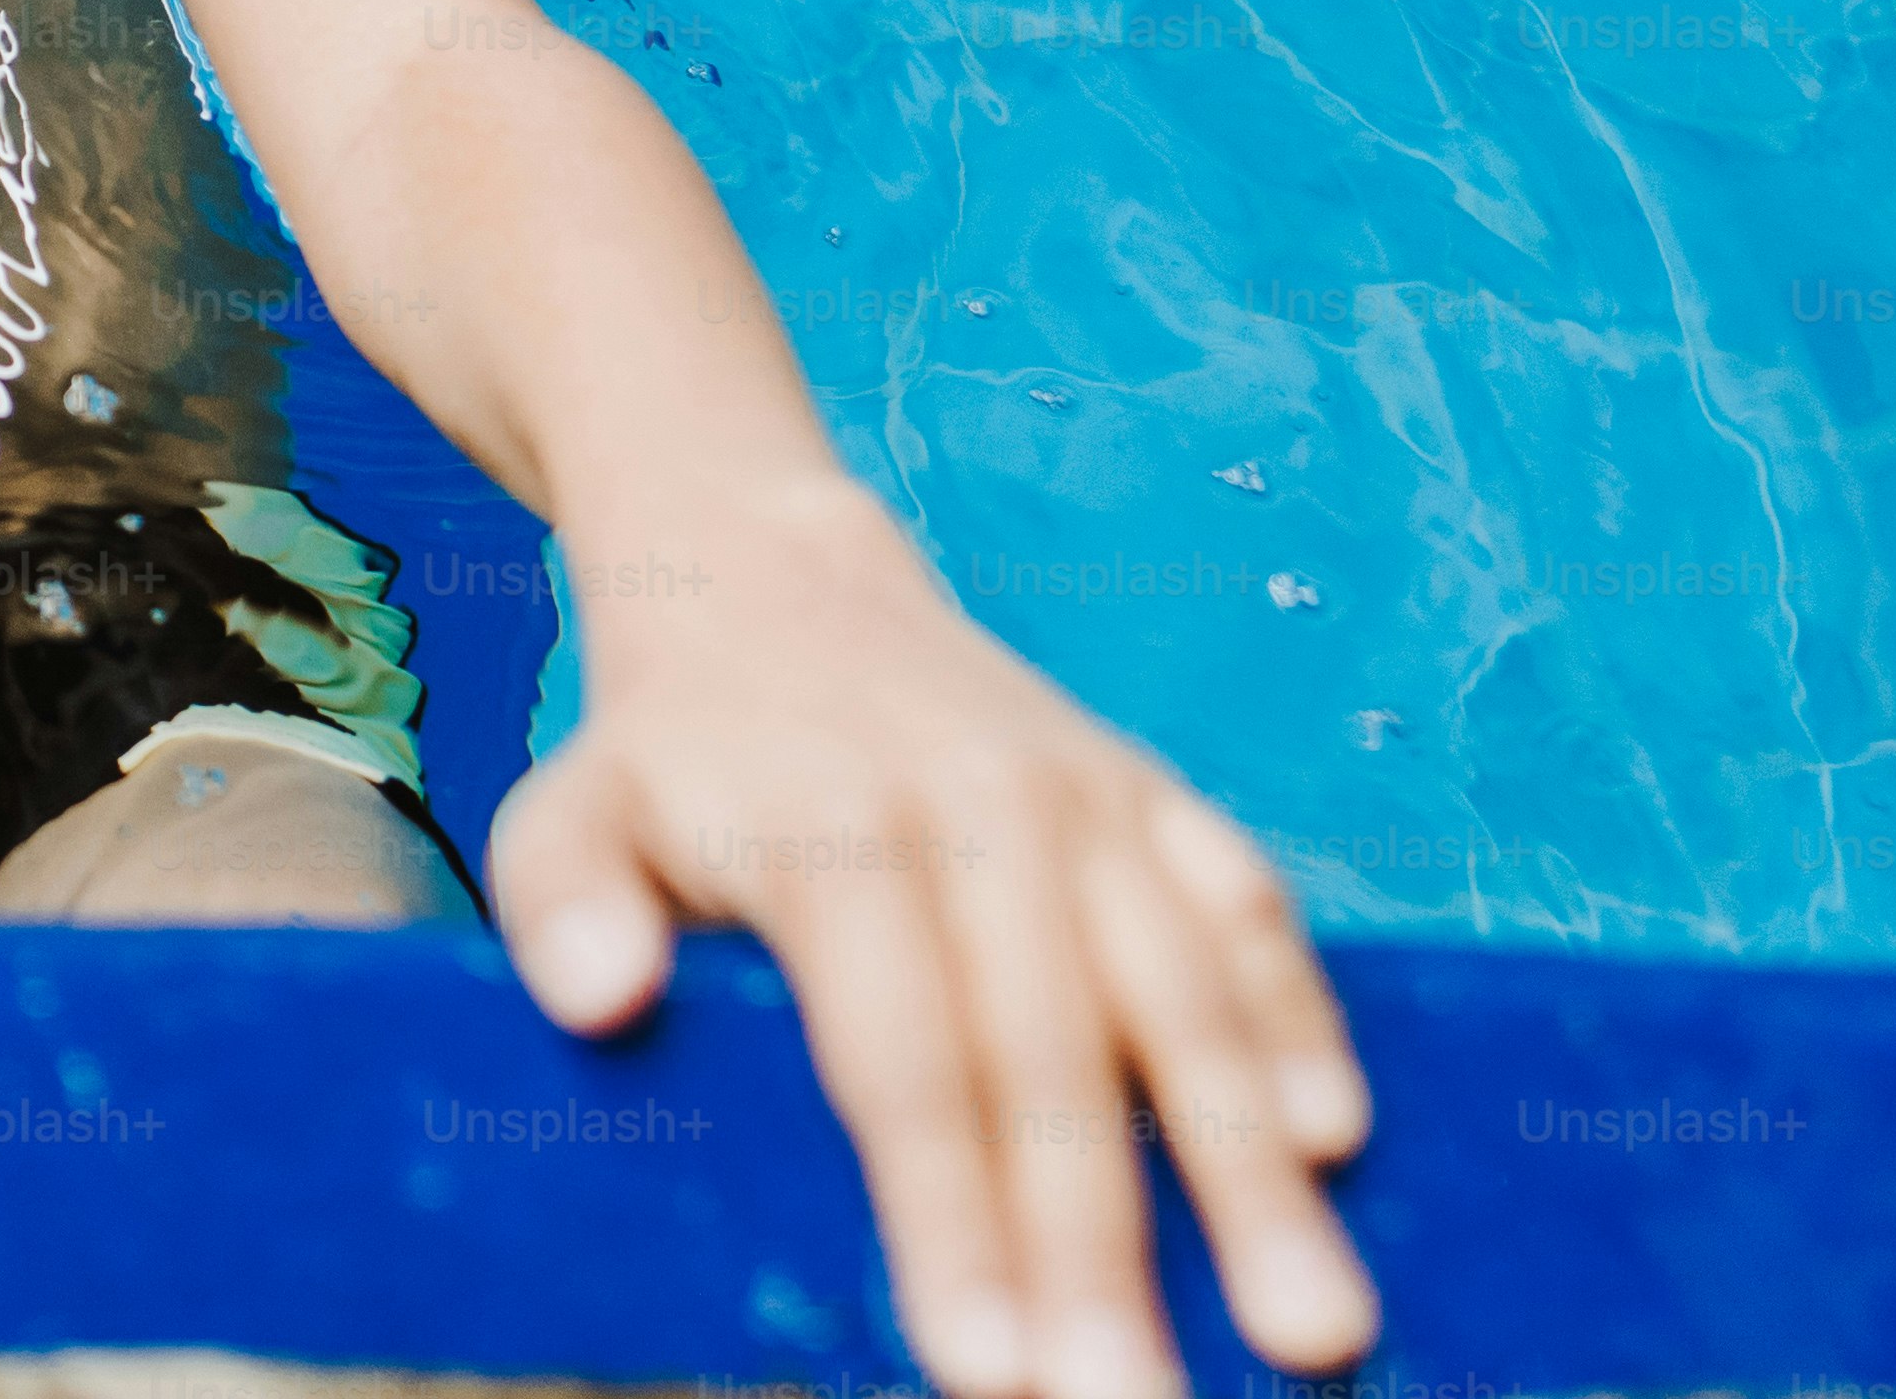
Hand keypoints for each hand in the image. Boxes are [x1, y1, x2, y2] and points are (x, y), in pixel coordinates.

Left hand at [485, 497, 1378, 1398]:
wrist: (768, 576)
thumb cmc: (668, 750)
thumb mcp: (569, 800)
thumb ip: (562, 895)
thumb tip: (596, 999)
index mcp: (829, 830)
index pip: (899, 1057)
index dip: (945, 1215)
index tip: (985, 1370)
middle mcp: (976, 807)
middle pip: (1053, 1054)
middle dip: (1104, 1247)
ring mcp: (1080, 794)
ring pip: (1183, 989)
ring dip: (1246, 1166)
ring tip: (1310, 1329)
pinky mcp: (1149, 787)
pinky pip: (1245, 900)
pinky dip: (1298, 1013)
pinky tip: (1334, 1139)